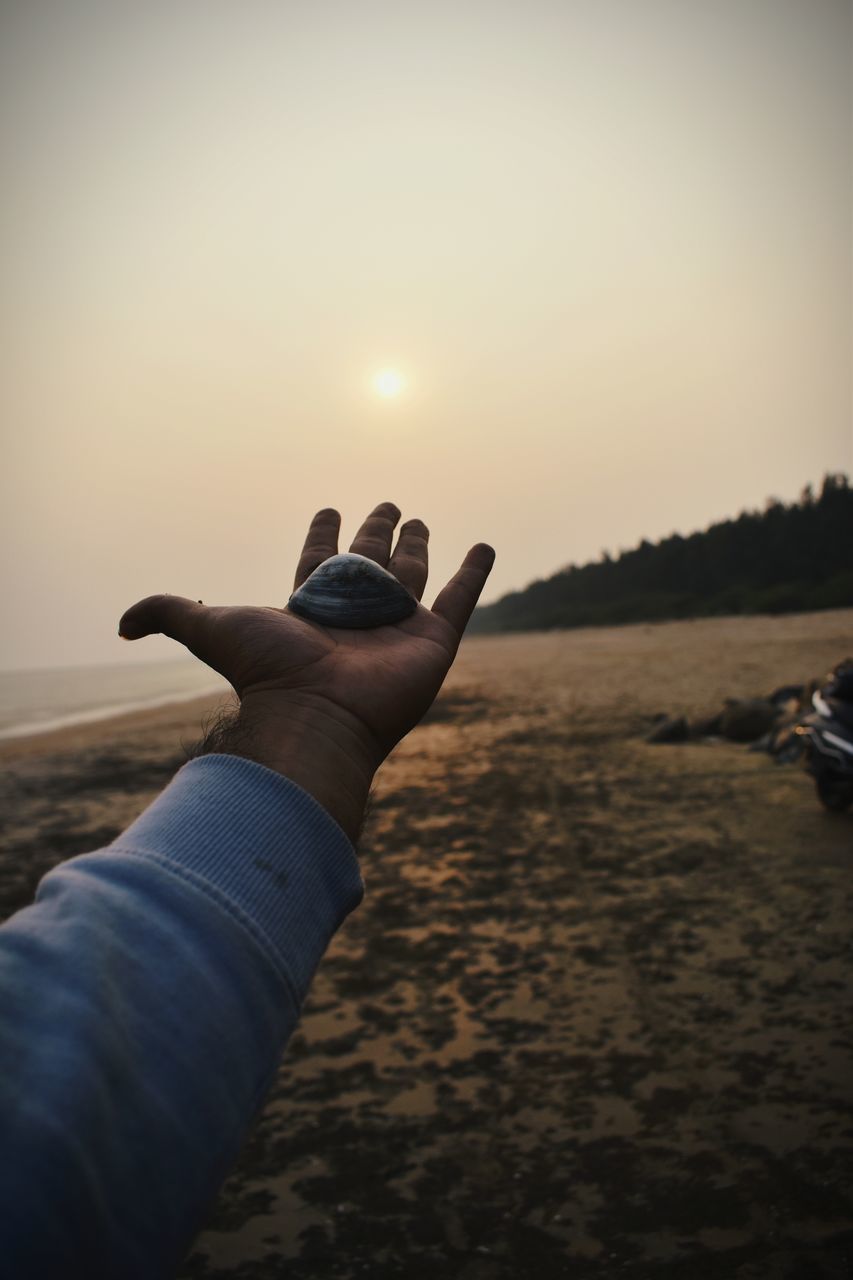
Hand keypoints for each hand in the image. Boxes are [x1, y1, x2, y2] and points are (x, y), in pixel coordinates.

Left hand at [119, 503, 494, 839]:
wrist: (314, 717)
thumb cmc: (264, 674)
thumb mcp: (208, 627)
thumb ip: (167, 613)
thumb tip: (119, 622)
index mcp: (311, 606)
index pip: (319, 560)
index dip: (323, 534)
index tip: (328, 508)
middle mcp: (354, 614)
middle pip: (369, 562)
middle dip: (375, 532)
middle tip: (384, 504)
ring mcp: (396, 627)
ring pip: (412, 575)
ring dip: (417, 545)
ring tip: (417, 519)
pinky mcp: (433, 641)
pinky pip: (460, 601)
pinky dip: (475, 575)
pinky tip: (485, 546)